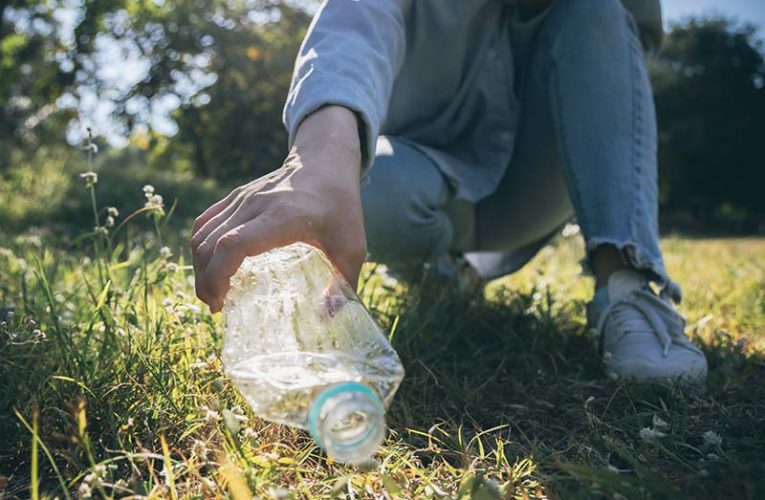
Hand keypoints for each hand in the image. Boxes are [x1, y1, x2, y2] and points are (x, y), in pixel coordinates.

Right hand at [190, 106, 366, 311]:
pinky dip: (200, 247)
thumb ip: (343, 286)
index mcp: (283, 217)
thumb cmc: (341, 208)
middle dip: (205, 280)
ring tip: (212, 293)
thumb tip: (325, 320)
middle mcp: (256, 204)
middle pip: (210, 243)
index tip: (221, 302)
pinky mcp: (236, 196)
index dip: (218, 275)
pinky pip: (204, 222)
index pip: (234, 244)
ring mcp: (242, 198)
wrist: (326, 162)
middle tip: (216, 307)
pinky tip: (209, 268)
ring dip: (200, 267)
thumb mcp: (352, 248)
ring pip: (202, 233)